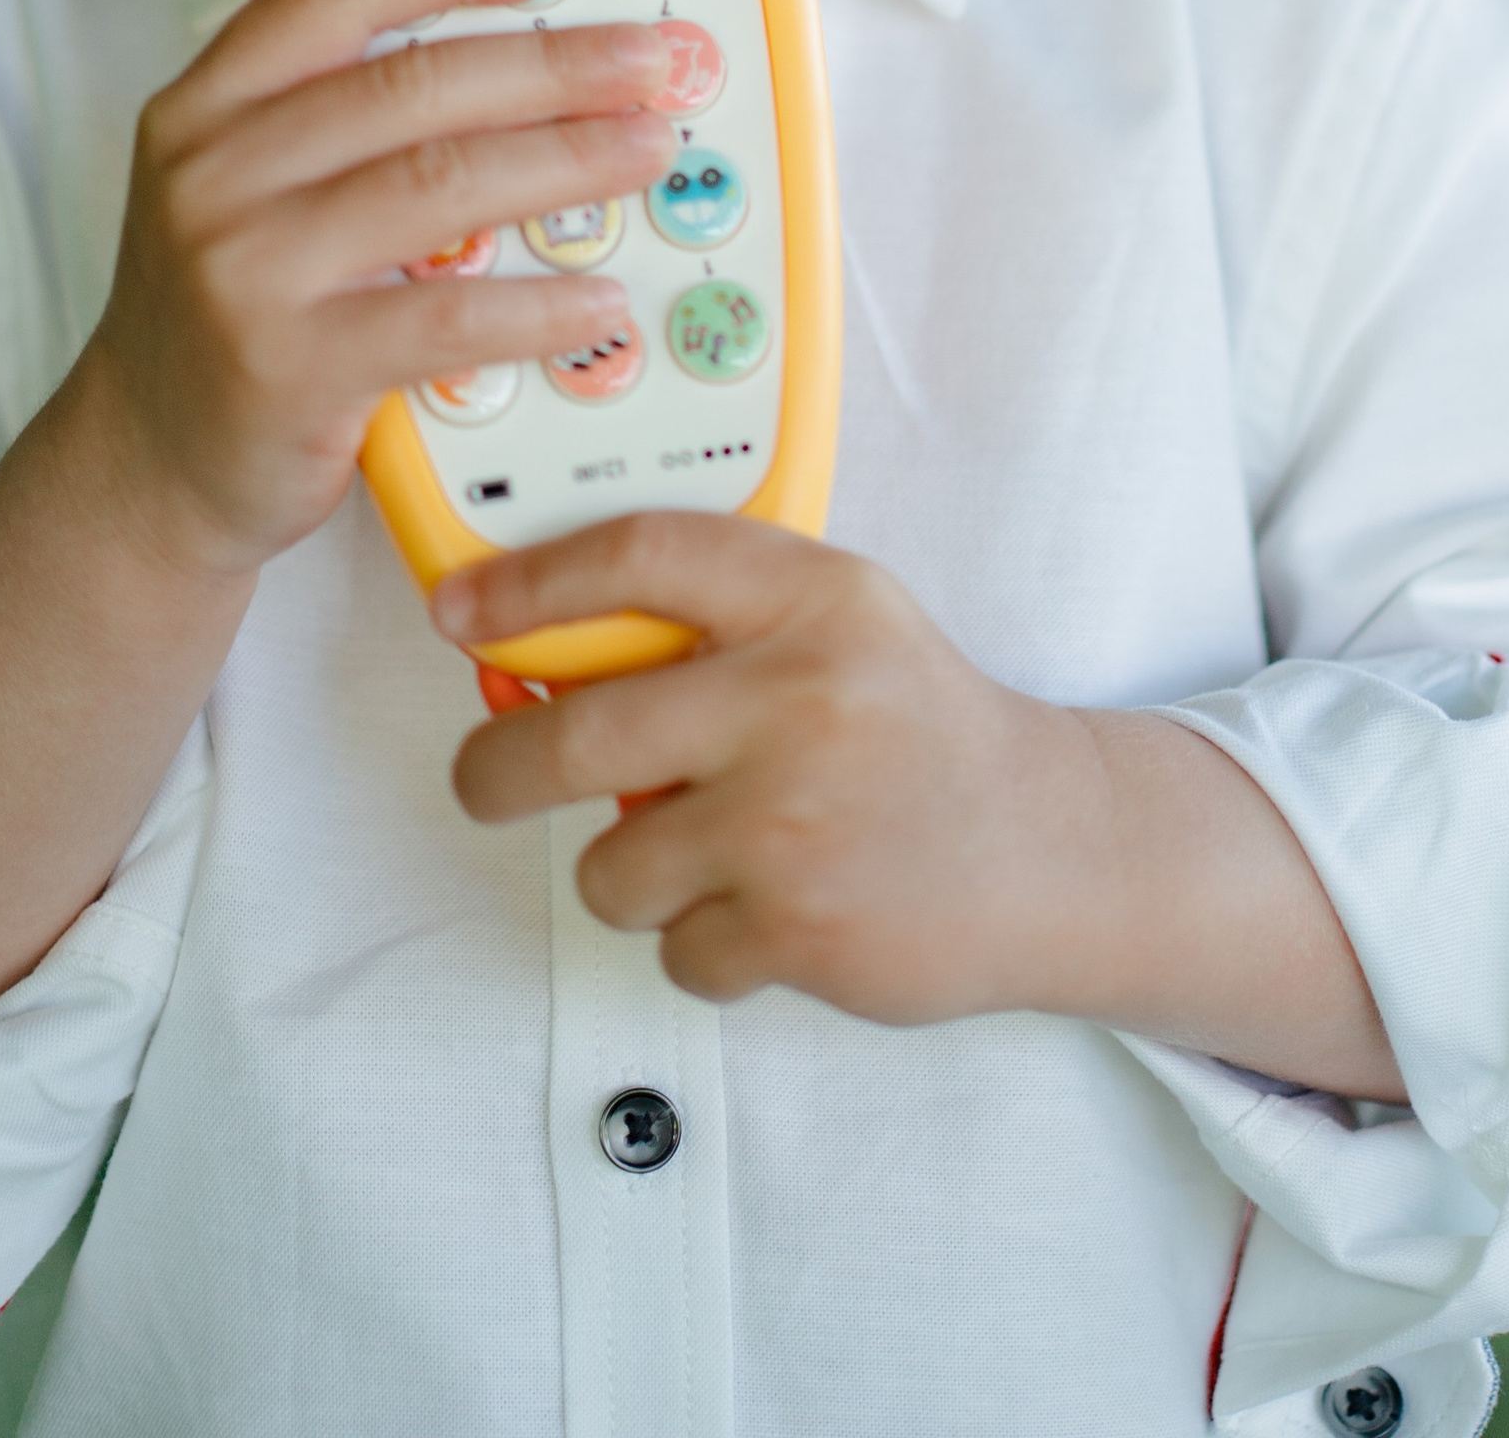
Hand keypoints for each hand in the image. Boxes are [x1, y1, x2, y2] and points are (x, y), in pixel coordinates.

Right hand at [76, 0, 686, 576]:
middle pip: (414, 85)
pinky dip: (536, 306)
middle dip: (553, 65)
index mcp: (206, 106)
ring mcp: (245, 270)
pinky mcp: (290, 367)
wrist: (144, 470)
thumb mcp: (238, 188)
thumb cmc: (225, 317)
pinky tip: (597, 298)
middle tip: (646, 62)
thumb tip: (508, 59)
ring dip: (567, 162)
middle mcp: (215, 173)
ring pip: (441, 185)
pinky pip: (445, 319)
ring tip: (646, 152)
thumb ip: (331, 118)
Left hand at [441, 513, 1092, 1025]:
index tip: (460, 611)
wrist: (1048, 847)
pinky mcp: (800, 929)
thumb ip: (719, 622)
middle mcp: (802, 697)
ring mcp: (797, 820)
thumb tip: (541, 662)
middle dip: (497, 771)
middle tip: (485, 781)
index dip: (530, 583)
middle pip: (578, 731)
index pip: (641, 557)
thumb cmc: (918, 728)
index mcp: (813, 598)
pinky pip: (677, 950)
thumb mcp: (840, 623)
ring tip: (714, 853)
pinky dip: (705, 944)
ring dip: (637, 873)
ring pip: (614, 864)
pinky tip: (774, 908)